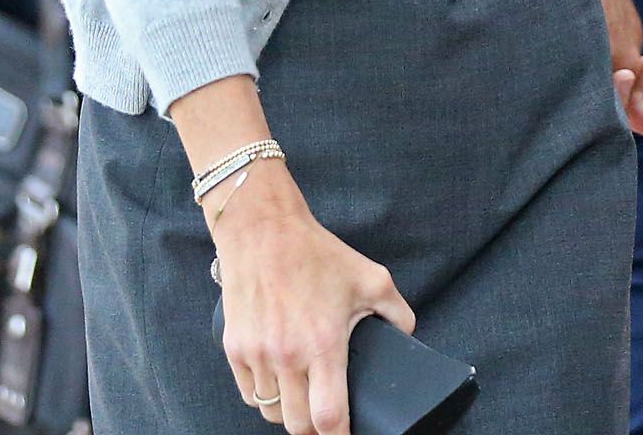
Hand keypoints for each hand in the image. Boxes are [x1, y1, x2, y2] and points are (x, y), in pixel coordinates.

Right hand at [213, 161, 414, 432]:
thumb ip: (396, 311)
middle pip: (298, 426)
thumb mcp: (370, 277)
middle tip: (325, 411)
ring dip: (289, 410)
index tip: (348, 433)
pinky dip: (264, 395)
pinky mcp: (234, 348)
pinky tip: (279, 377)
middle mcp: (288, 356)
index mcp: (323, 343)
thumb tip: (408, 336)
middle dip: (314, 425)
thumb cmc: (315, 252)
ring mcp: (257, 354)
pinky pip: (249, 394)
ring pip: (272, 414)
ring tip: (302, 393)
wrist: (263, 229)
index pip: (329, 417)